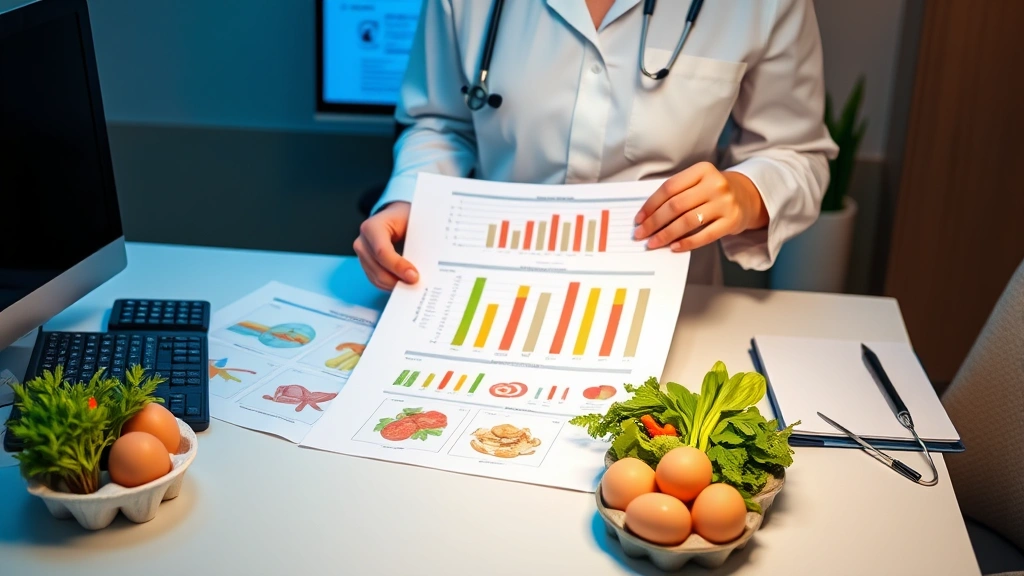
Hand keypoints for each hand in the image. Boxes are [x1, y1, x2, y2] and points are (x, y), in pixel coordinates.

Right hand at [353, 202, 418, 290]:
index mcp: (372, 227)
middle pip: (377, 268)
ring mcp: (362, 255)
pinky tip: (405, 285)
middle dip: (397, 279)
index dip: (398, 266)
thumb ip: (418, 240)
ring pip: (376, 277)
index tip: (414, 276)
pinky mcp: (366, 264)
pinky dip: (391, 285)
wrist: (396, 216)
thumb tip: (428, 262)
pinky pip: (377, 280)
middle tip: (416, 284)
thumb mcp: (413, 222)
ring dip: (395, 285)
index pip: (382, 251)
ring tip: (412, 287)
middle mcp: (362, 241)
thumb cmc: (405, 217)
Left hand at [633, 162, 768, 251]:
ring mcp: (725, 203)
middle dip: (654, 222)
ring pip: (688, 221)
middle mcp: (715, 184)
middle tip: (641, 234)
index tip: (639, 219)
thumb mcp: (697, 182)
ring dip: (666, 234)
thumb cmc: (713, 191)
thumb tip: (648, 216)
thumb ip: (676, 193)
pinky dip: (687, 243)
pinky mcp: (732, 221)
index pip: (669, 188)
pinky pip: (704, 235)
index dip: (650, 205)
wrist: (747, 196)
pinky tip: (674, 247)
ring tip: (653, 243)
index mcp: (702, 170)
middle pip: (676, 206)